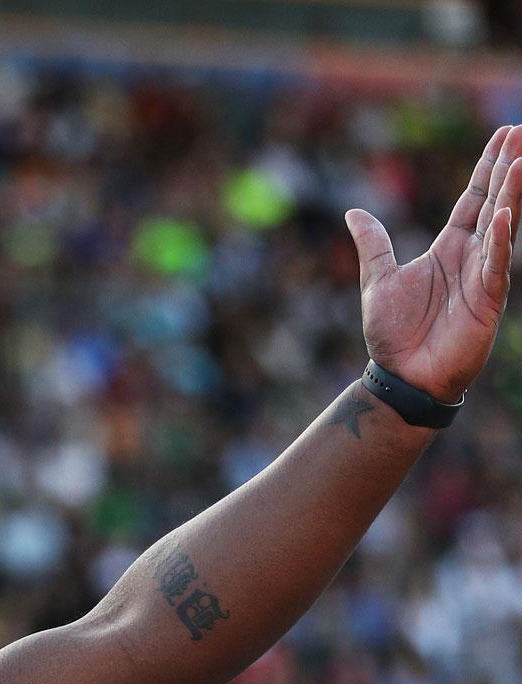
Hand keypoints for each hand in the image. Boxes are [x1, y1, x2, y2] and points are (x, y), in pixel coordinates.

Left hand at [346, 123, 521, 404]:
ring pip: (503, 226)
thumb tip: (354, 212)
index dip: (489, 167)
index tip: (505, 135)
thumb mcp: (377, 279)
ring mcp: (483, 275)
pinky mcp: (487, 300)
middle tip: (521, 133)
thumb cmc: (394, 333)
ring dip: (512, 195)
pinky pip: (496, 265)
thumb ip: (373, 244)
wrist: (400, 376)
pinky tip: (504, 215)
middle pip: (495, 202)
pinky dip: (500, 241)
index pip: (474, 198)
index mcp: (450, 247)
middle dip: (508, 168)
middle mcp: (472, 255)